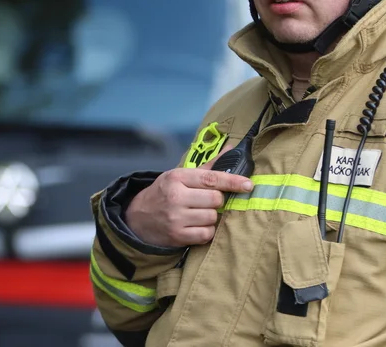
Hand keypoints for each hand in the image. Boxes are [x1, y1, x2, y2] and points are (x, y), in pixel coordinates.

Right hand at [124, 142, 252, 247]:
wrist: (137, 218)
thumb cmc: (164, 193)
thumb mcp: (180, 176)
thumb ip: (207, 166)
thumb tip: (231, 149)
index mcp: (177, 177)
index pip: (211, 178)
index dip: (232, 181)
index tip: (248, 184)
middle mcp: (176, 196)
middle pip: (215, 199)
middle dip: (216, 201)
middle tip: (207, 201)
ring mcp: (176, 217)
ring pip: (212, 218)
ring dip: (212, 217)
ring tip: (199, 214)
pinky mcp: (177, 236)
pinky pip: (206, 234)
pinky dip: (206, 231)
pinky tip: (196, 226)